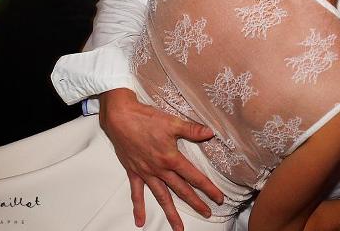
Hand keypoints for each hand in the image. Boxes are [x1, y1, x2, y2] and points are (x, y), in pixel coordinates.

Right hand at [99, 89, 224, 230]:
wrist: (120, 118)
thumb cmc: (146, 119)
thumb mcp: (172, 123)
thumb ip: (192, 130)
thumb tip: (210, 133)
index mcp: (171, 158)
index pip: (194, 177)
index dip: (208, 188)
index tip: (218, 198)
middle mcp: (160, 170)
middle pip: (181, 190)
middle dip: (195, 203)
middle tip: (207, 213)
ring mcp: (146, 173)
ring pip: (162, 197)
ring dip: (171, 213)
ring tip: (178, 228)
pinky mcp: (134, 172)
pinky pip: (136, 193)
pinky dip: (139, 207)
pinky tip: (140, 221)